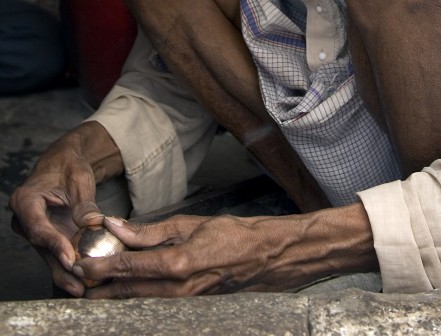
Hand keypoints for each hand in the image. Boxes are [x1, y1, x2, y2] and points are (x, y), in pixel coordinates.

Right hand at [9, 122, 122, 296]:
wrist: (64, 165)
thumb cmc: (69, 167)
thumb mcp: (79, 179)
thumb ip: (83, 203)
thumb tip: (93, 224)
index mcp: (25, 201)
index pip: (38, 227)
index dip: (54, 244)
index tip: (70, 258)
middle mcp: (24, 219)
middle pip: (41, 247)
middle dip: (60, 268)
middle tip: (79, 284)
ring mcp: (34, 231)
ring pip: (48, 256)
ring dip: (65, 274)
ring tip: (83, 289)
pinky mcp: (46, 239)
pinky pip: (56, 255)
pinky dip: (69, 267)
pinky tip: (84, 281)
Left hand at [73, 204, 377, 297]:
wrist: (267, 257)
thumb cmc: (232, 235)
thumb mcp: (189, 223)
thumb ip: (150, 230)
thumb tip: (117, 227)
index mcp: (177, 264)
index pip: (128, 268)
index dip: (101, 267)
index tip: (82, 262)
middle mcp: (177, 290)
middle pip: (127, 294)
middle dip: (101, 288)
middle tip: (82, 279)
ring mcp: (184, 304)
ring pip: (139, 303)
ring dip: (117, 295)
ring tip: (99, 285)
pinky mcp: (189, 308)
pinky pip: (156, 305)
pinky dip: (138, 297)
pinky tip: (129, 289)